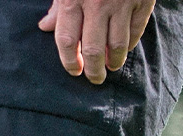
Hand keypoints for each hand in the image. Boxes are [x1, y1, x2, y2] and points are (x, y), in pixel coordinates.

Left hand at [39, 0, 155, 83]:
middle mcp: (97, 4)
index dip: (69, 61)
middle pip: (94, 49)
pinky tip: (125, 50)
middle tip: (94, 80)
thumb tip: (45, 27)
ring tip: (110, 69)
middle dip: (93, 70)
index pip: (67, 41)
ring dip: (114, 61)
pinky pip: (137, 28)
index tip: (74, 71)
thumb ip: (57, 5)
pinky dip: (131, 43)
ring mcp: (122, 2)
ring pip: (118, 44)